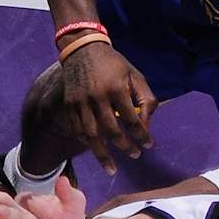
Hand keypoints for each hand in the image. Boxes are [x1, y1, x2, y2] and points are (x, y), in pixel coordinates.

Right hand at [58, 39, 155, 158]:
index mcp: (116, 88)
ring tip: (111, 168)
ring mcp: (80, 102)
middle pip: (112, 131)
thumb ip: (145, 100)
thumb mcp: (135, 76)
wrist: (82, 49)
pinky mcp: (69, 104)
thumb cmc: (114, 65)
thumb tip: (146, 125)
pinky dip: (87, 143)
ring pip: (91, 135)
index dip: (141, 135)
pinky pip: (77, 130)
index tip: (148, 145)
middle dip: (125, 147)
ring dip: (102, 155)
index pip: (132, 120)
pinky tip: (96, 150)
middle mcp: (97, 97)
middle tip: (135, 155)